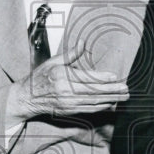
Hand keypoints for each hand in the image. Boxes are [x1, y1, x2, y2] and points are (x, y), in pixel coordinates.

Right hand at [6, 46, 127, 120]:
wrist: (27, 98)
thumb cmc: (40, 77)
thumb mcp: (53, 62)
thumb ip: (70, 55)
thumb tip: (82, 43)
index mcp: (62, 76)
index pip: (86, 77)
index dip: (101, 77)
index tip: (114, 76)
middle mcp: (65, 90)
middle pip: (93, 91)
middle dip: (111, 90)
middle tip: (125, 88)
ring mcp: (67, 102)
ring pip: (93, 101)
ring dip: (110, 99)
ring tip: (123, 96)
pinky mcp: (69, 110)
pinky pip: (88, 109)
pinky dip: (101, 107)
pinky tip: (110, 103)